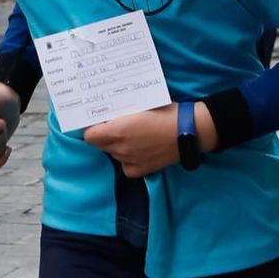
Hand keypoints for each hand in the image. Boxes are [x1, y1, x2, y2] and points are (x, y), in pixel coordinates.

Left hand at [84, 103, 218, 177]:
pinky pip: (125, 165)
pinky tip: (139, 151)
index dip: (93, 129)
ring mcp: (129, 161)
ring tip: (134, 138)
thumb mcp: (141, 106)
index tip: (101, 123)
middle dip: (106, 137)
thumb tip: (111, 114)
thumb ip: (122, 113)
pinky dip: (128, 159)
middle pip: (101, 145)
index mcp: (117, 130)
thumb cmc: (166, 112)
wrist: (188, 131)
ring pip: (114, 154)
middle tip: (119, 128)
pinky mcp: (140, 171)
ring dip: (118, 147)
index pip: (90, 136)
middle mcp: (119, 148)